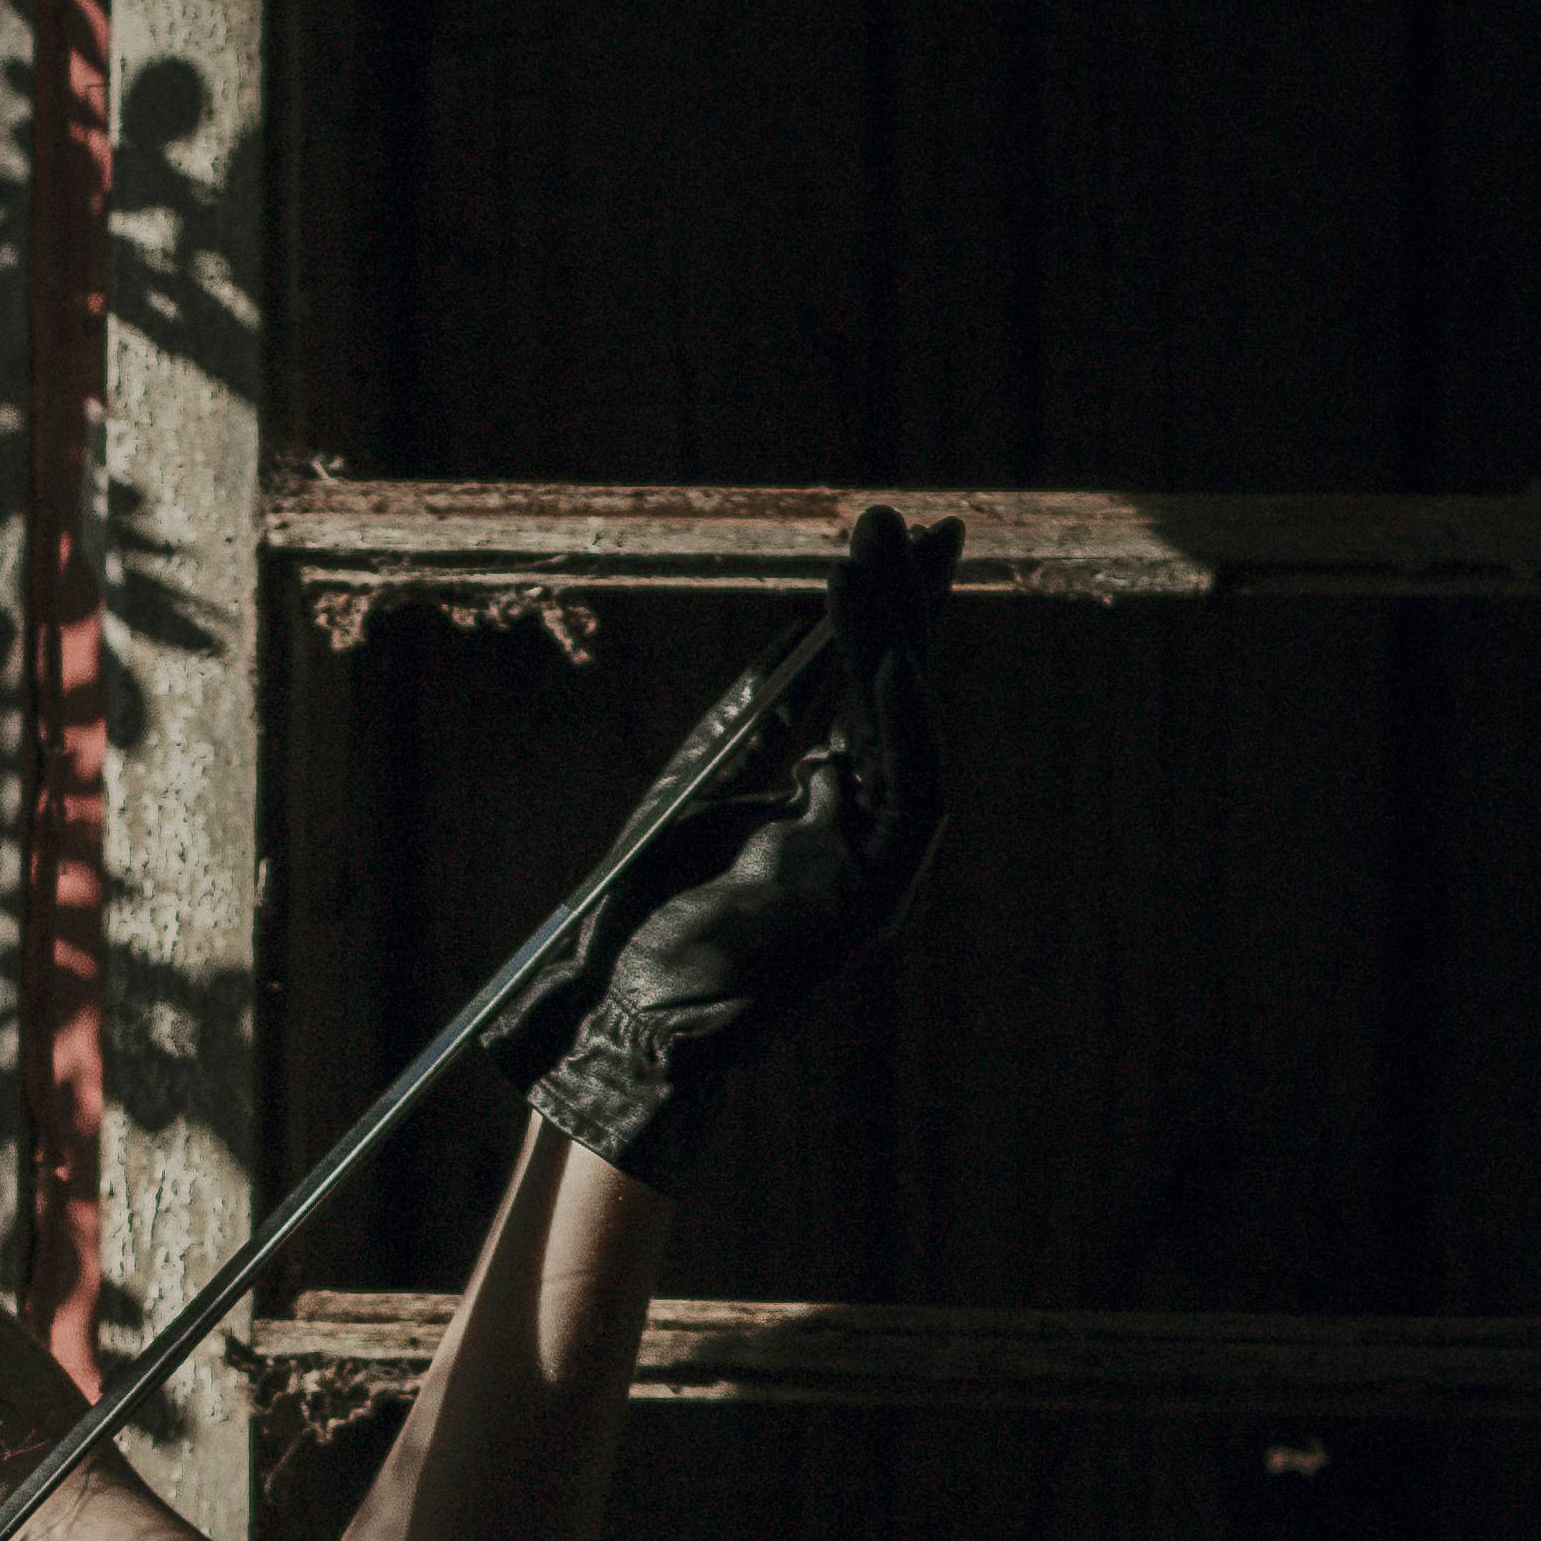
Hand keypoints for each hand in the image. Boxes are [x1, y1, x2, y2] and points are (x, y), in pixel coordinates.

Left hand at [482, 506, 960, 1194]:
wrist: (625, 1024)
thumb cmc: (640, 923)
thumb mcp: (692, 793)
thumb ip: (752, 721)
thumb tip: (796, 634)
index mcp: (810, 803)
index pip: (855, 688)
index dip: (873, 612)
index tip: (880, 535)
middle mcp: (851, 826)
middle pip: (891, 696)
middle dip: (902, 604)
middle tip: (906, 515)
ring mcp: (871, 863)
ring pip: (905, 732)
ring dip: (898, 641)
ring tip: (886, 558)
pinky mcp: (879, 901)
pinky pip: (914, 799)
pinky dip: (906, 727)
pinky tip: (890, 661)